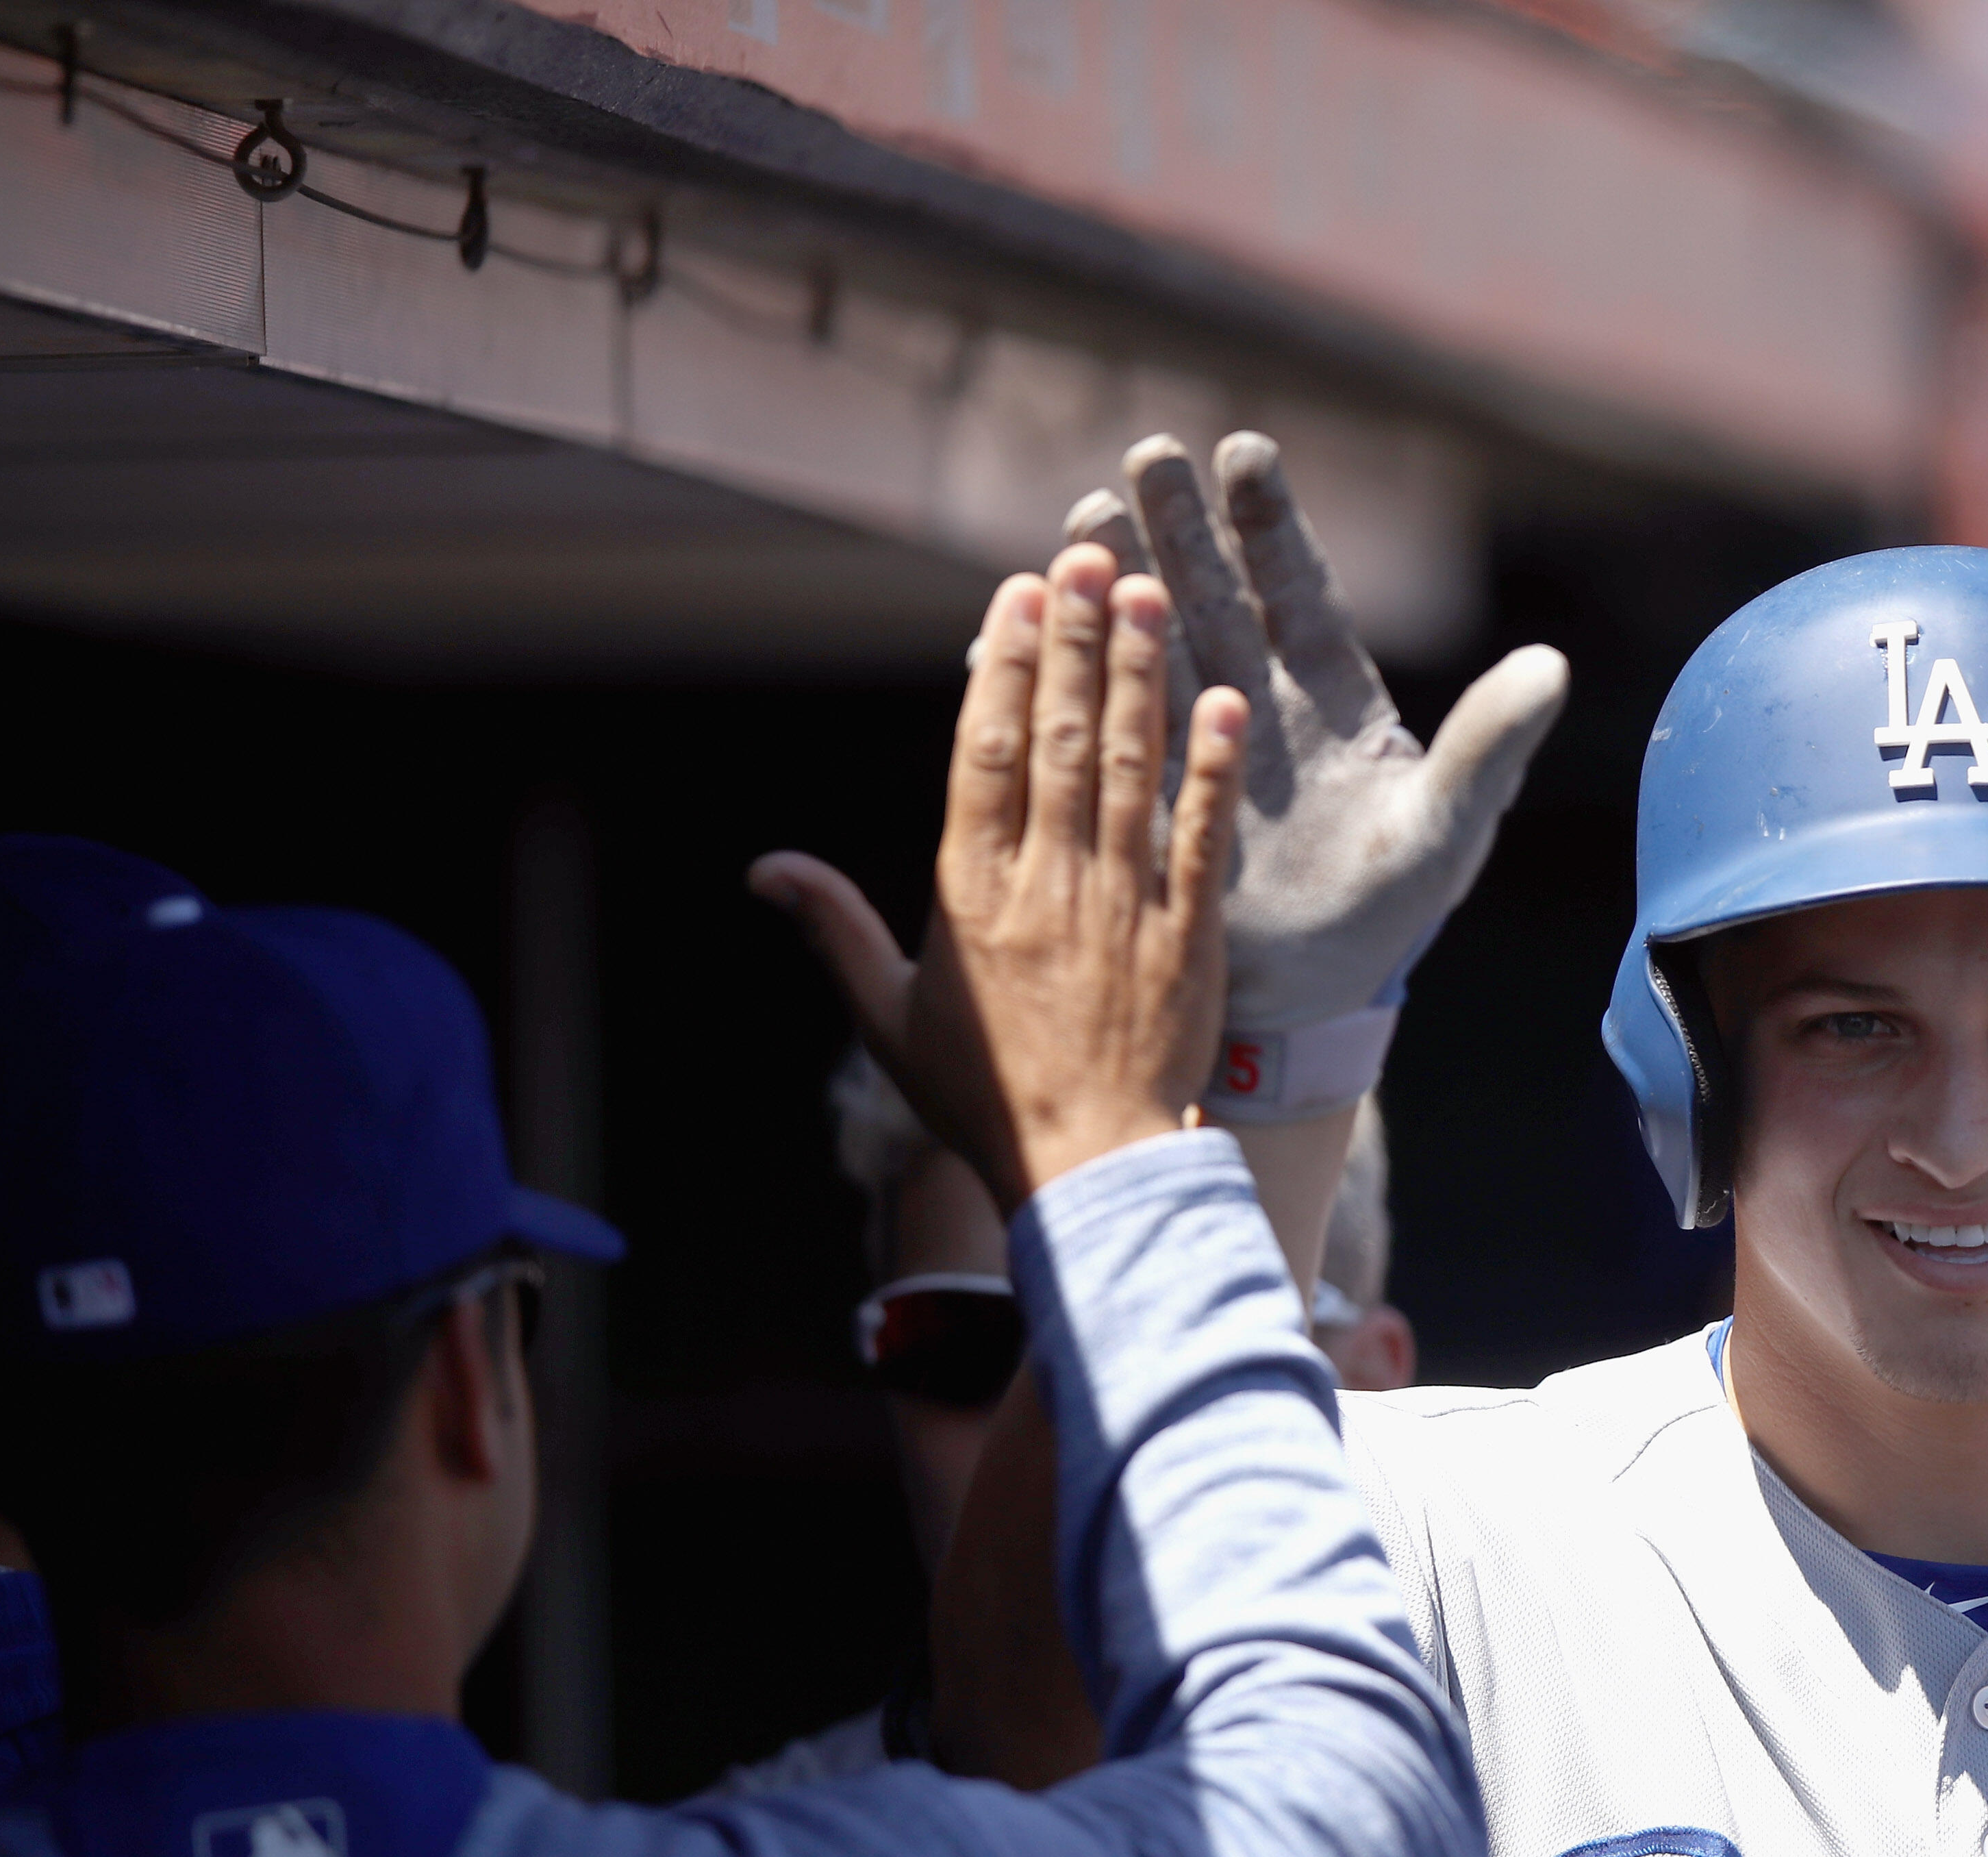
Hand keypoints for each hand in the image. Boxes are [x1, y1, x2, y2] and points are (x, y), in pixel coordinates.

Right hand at [752, 547, 1249, 1210]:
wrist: (1086, 1168)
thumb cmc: (983, 1098)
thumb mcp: (888, 1015)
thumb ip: (833, 929)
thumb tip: (763, 869)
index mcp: (969, 892)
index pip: (985, 752)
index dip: (1004, 664)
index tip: (1019, 593)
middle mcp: (1045, 884)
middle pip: (1060, 739)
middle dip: (1074, 640)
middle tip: (1090, 556)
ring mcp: (1120, 906)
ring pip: (1130, 770)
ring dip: (1139, 677)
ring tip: (1148, 594)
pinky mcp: (1188, 937)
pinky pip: (1202, 839)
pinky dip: (1213, 770)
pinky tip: (1224, 703)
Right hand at [1067, 432, 1567, 1039]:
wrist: (1318, 995)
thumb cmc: (1393, 908)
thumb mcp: (1448, 826)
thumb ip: (1490, 743)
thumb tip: (1553, 665)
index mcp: (1330, 699)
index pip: (1298, 592)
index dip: (1270, 526)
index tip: (1244, 452)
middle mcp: (1257, 704)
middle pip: (1213, 597)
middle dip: (1180, 527)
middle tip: (1147, 452)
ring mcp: (1195, 743)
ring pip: (1149, 646)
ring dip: (1114, 584)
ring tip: (1083, 516)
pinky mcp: (1145, 791)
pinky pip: (1099, 722)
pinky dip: (1066, 676)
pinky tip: (1026, 624)